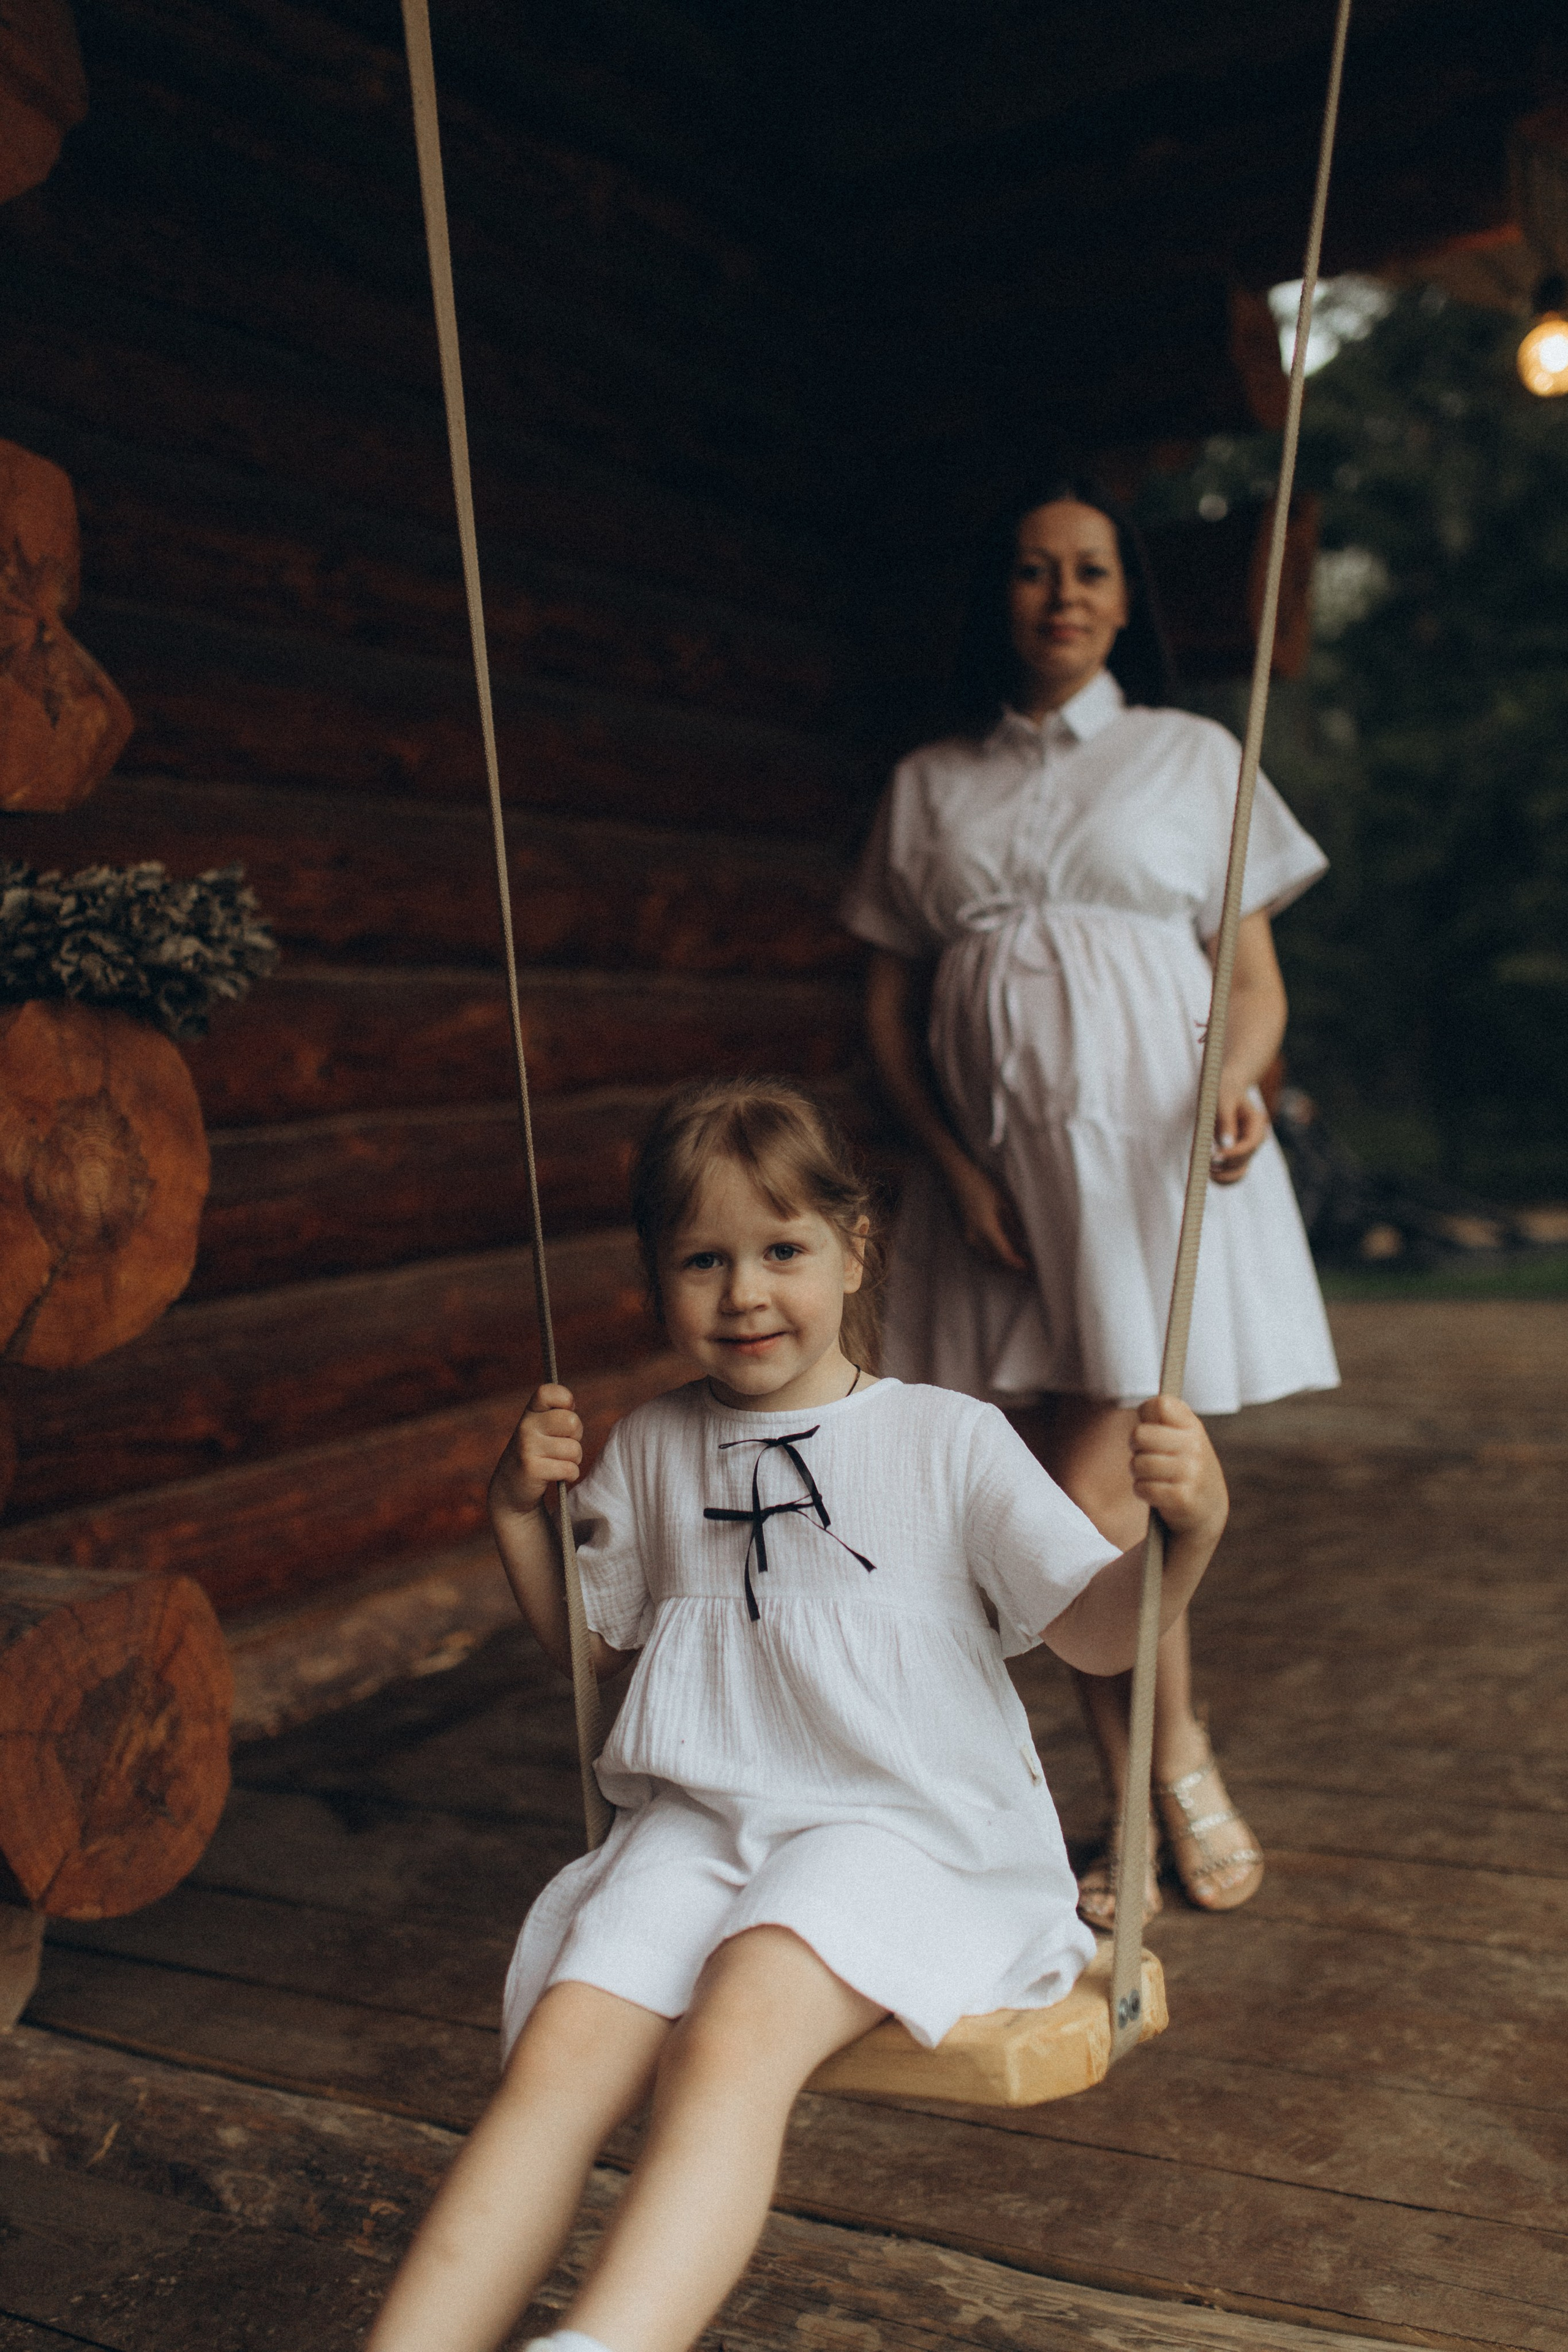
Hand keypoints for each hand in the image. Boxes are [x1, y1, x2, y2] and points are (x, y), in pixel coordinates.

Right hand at [492, 1383, 582, 1513]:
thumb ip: (557, 1414)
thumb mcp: (541, 1428)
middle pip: (572, 1422)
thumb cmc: (537, 1453)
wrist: (511, 1488)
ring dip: (574, 1460)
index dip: (566, 1400)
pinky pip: (570, 1469)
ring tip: (558, 1462)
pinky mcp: (532, 1469)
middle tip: (563, 1445)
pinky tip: (557, 1476)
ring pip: (574, 1449)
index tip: (566, 1412)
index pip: (550, 1392)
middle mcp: (527, 1426)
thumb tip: (571, 1405)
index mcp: (531, 1412)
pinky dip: (570, 1475)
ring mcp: (528, 1447)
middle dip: (576, 1437)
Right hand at [944, 1155, 1030, 1271]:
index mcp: (986, 1228)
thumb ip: (1013, 1225)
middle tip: (1025, 1265)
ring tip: (1016, 1258)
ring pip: (986, 1257)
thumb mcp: (1003, 1202)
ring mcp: (967, 1235)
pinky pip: (980, 1250)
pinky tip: (1002, 1249)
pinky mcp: (965, 1232)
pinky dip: (992, 1254)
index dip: (1016, 1263)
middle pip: (995, 1260)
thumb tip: (1024, 1243)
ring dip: (1001, 1260)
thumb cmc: (982, 1185)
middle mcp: (974, 1236)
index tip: (1028, 1267)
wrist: (957, 1176)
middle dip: (1010, 1265)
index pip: (1004, 1254)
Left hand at [1130, 1396, 1227, 1545]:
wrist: (1209, 1508)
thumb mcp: (1185, 1437)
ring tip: (1151, 1475)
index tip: (1151, 1426)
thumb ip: (1164, 1420)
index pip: (1161, 1404)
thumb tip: (1143, 1409)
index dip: (1146, 1413)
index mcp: (1194, 1427)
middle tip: (1145, 1454)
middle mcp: (1194, 1447)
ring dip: (1138, 1472)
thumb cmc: (1187, 1465)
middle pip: (1139, 1434)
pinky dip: (1142, 1491)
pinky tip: (1155, 1492)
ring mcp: (1190, 1473)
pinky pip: (1142, 1487)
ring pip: (1138, 1463)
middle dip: (1135, 1446)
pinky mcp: (1181, 1498)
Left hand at [1210, 1077, 1270, 1184]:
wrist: (1227, 1088)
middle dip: (1226, 1166)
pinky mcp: (1236, 1154)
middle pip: (1244, 1161)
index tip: (1213, 1156)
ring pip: (1240, 1172)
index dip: (1233, 1154)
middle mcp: (1255, 1139)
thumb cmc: (1224, 1089)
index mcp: (1257, 1124)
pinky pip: (1232, 1172)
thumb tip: (1225, 1146)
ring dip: (1224, 1177)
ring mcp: (1246, 1149)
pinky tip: (1208, 1173)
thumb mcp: (1223, 1099)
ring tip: (1206, 1172)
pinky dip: (1222, 1177)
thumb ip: (1225, 1121)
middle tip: (1205, 1164)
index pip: (1250, 1145)